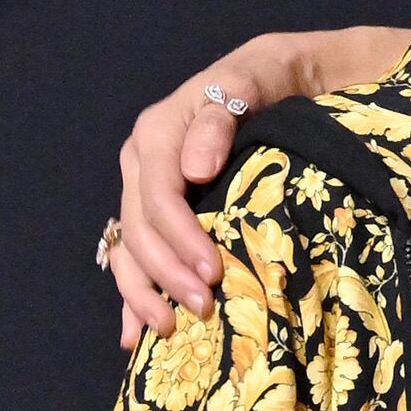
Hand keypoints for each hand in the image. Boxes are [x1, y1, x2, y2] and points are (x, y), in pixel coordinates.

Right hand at [106, 30, 410, 346]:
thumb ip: (220, 118)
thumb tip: (195, 168)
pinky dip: (134, 295)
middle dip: (166, 274)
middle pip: (140, 229)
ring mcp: (145, 188)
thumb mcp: (253, 82)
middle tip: (202, 309)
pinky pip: (134, 255)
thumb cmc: (270, 80)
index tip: (212, 272)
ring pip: (129, 247)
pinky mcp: (157, 211)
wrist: (281, 76)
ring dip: (143, 293)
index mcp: (158, 132)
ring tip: (167, 330)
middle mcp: (143, 162)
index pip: (159, 196)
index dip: (181, 238)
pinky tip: (136, 334)